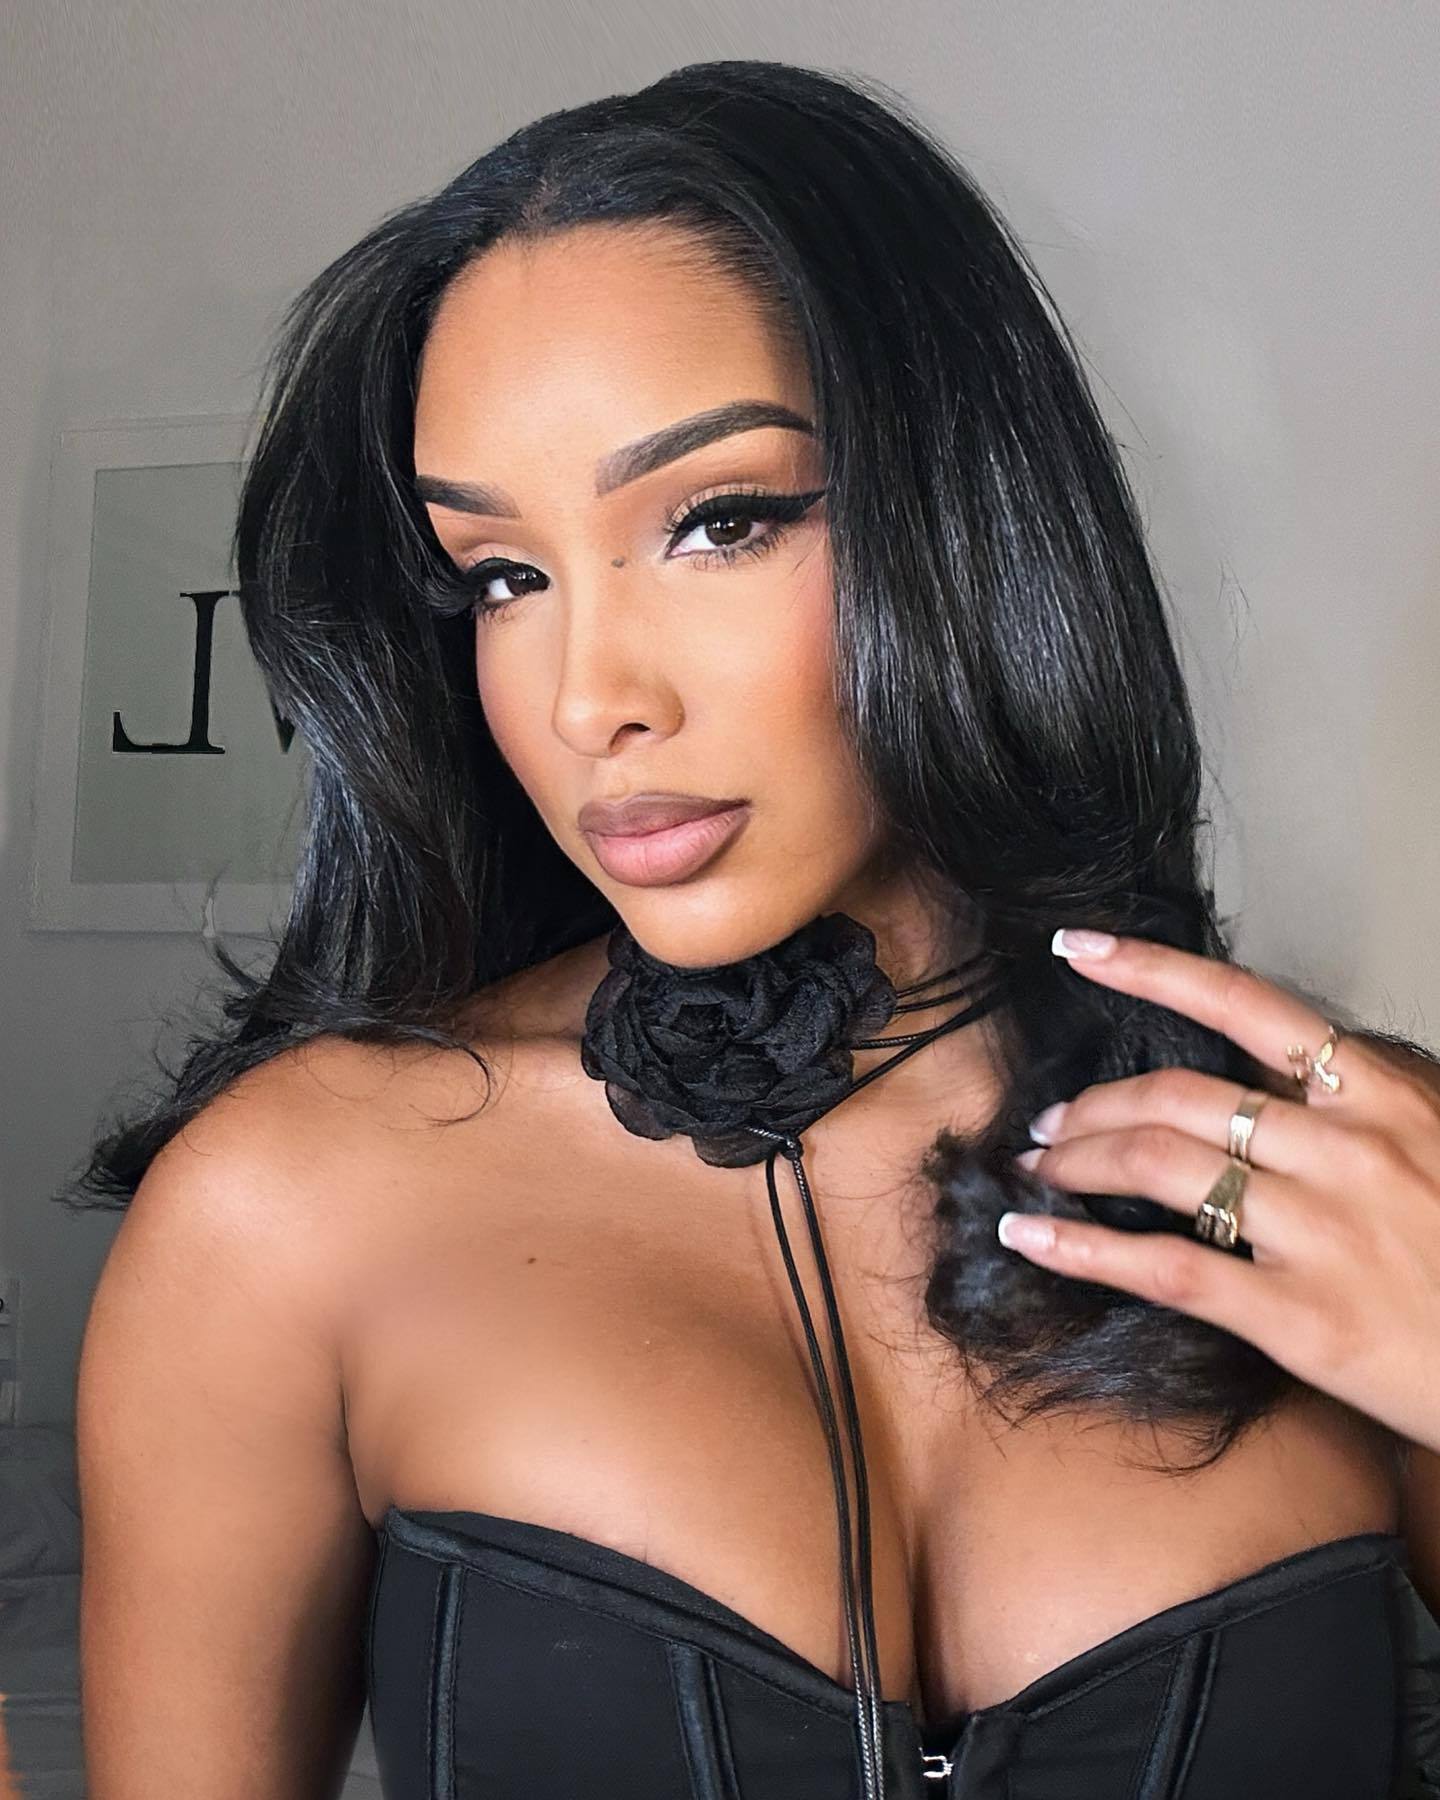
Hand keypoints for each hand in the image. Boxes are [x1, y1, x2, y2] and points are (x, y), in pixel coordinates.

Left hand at [999, 928, 1439, 1454]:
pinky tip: (1031, 1238)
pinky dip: (1082, 1248)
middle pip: (1178, 1096)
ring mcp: (1321, 1231)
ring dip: (1078, 1160)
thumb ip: (1359, 1101)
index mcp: (1379, 1095)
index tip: (1080, 950)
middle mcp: (1346, 1149)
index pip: (1246, 1005)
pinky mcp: (1300, 1317)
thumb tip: (1272, 1074)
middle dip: (1094, 1105)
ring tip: (1039, 1170)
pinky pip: (1167, 1267)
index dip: (1151, 969)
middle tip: (1051, 1122)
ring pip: (1160, 1165)